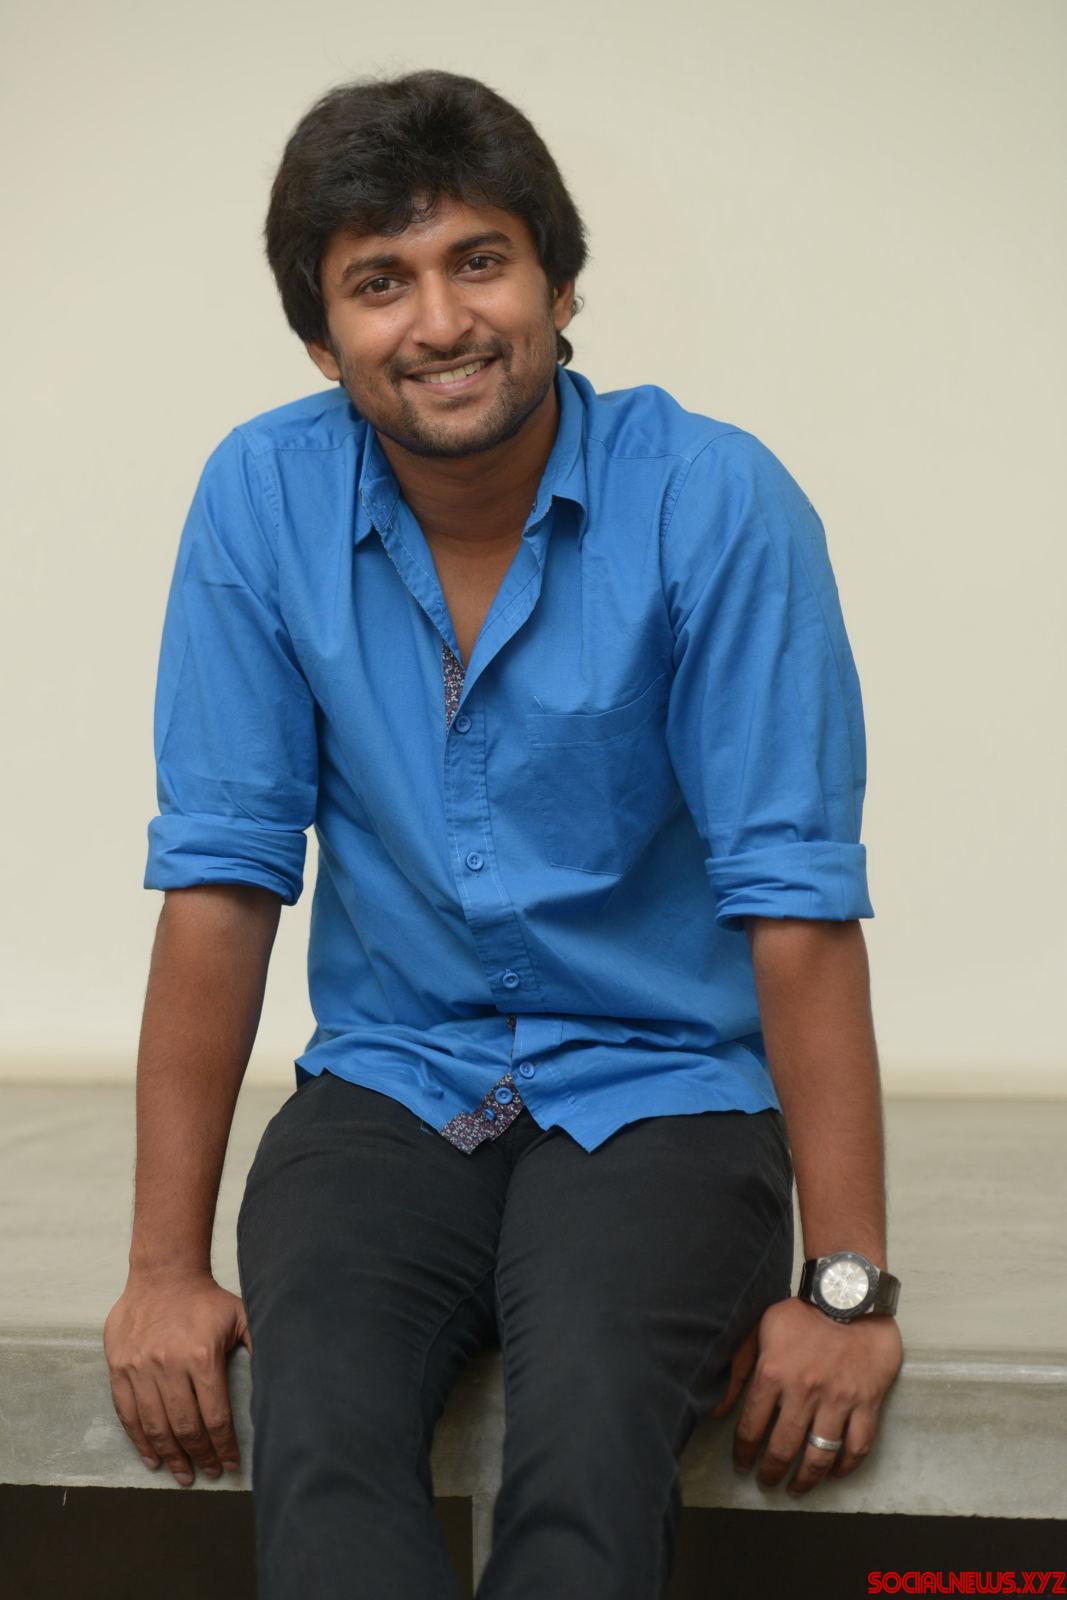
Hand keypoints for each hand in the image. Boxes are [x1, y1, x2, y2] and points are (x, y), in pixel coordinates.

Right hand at [103, 1267, 252, 1486]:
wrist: (163, 1274)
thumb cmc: (206, 1300)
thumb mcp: (241, 1316)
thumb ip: (259, 1347)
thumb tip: (281, 1379)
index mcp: (202, 1356)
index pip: (215, 1416)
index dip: (224, 1446)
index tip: (231, 1464)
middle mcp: (169, 1365)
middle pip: (185, 1427)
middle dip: (200, 1456)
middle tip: (209, 1473)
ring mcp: (141, 1367)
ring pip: (155, 1425)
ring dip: (170, 1456)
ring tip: (183, 1474)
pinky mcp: (119, 1367)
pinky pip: (127, 1413)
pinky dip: (140, 1440)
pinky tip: (153, 1457)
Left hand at [713, 1296, 902, 1495]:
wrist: (850, 1296)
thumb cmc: (801, 1312)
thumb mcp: (760, 1330)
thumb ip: (737, 1369)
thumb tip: (718, 1409)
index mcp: (773, 1373)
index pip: (751, 1426)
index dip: (744, 1452)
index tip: (742, 1464)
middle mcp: (804, 1392)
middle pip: (783, 1448)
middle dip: (771, 1472)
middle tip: (767, 1483)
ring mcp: (838, 1400)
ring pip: (820, 1455)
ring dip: (806, 1479)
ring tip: (796, 1489)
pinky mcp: (866, 1402)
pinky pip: (857, 1447)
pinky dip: (845, 1467)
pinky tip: (833, 1474)